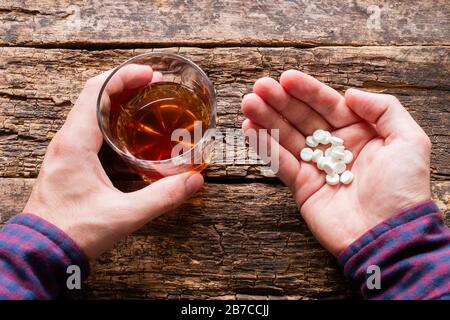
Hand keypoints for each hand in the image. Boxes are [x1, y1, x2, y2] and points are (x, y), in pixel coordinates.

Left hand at [24, 65, 203, 258]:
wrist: (42, 252)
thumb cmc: (74, 232)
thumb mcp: (124, 215)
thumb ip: (162, 197)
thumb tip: (194, 181)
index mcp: (75, 143)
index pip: (96, 92)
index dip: (124, 76)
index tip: (150, 74)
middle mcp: (66, 140)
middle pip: (93, 95)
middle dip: (124, 83)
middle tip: (154, 84)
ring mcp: (64, 150)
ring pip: (89, 110)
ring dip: (116, 98)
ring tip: (144, 99)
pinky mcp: (67, 161)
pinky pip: (87, 126)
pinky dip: (108, 116)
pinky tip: (127, 128)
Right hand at [241, 70, 430, 255]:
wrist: (389, 235)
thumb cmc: (403, 189)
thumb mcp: (409, 140)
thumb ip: (383, 109)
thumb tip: (349, 93)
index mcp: (359, 132)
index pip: (328, 105)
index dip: (307, 91)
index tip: (286, 78)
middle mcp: (335, 147)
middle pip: (302, 118)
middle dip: (280, 101)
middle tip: (259, 87)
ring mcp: (317, 167)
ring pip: (287, 137)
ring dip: (267, 119)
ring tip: (248, 103)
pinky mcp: (302, 187)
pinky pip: (281, 163)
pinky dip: (265, 147)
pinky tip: (251, 129)